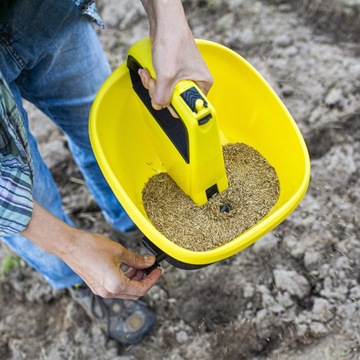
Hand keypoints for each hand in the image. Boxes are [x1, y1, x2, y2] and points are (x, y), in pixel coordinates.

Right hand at [21, 202, 161, 298]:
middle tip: (150, 266)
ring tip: (138, 264)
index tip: (158, 270)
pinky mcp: (96, 285)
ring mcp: (101, 290)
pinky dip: (125, 278)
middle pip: (134, 292)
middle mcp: (108, 292)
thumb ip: (137, 259)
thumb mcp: (119, 251)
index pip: (141, 289)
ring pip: (125, 290)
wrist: (70, 245)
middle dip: (145, 280)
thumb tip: (149, 261)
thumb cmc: (91, 247)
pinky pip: (116, 287)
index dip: (153, 279)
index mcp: (116, 285)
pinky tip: (127, 266)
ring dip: (135, 279)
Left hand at [140, 0, 212, 109]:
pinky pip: (162, 85)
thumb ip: (162, 97)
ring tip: (150, 74)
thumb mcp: (166, 76)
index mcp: (202, 85)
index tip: (166, 99)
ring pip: (166, 94)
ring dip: (153, 86)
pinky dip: (153, 80)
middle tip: (155, 83)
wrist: (165, 24)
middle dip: (160, 93)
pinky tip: (148, 72)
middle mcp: (195, 82)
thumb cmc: (172, 43)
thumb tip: (159, 106)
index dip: (174, 105)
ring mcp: (184, 78)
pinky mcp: (174, 73)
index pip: (189, 108)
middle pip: (175, 102)